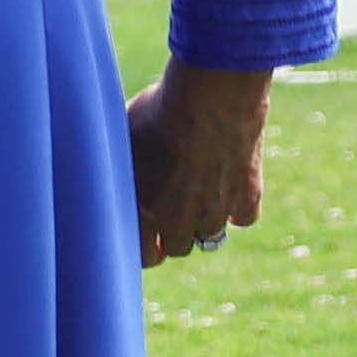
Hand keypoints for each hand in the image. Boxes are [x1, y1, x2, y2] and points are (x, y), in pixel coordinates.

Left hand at [128, 61, 273, 269]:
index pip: (144, 256)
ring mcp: (216, 211)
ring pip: (211, 234)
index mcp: (142, 212)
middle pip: (179, 247)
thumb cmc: (156, 114)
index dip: (146, 246)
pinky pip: (244, 217)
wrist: (210, 100)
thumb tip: (107, 168)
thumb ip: (119, 168)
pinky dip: (237, 207)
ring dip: (204, 220)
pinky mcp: (248, 196)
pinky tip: (228, 187)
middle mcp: (179, 221)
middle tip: (173, 212)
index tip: (148, 236)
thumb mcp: (122, 140)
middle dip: (173, 233)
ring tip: (198, 192)